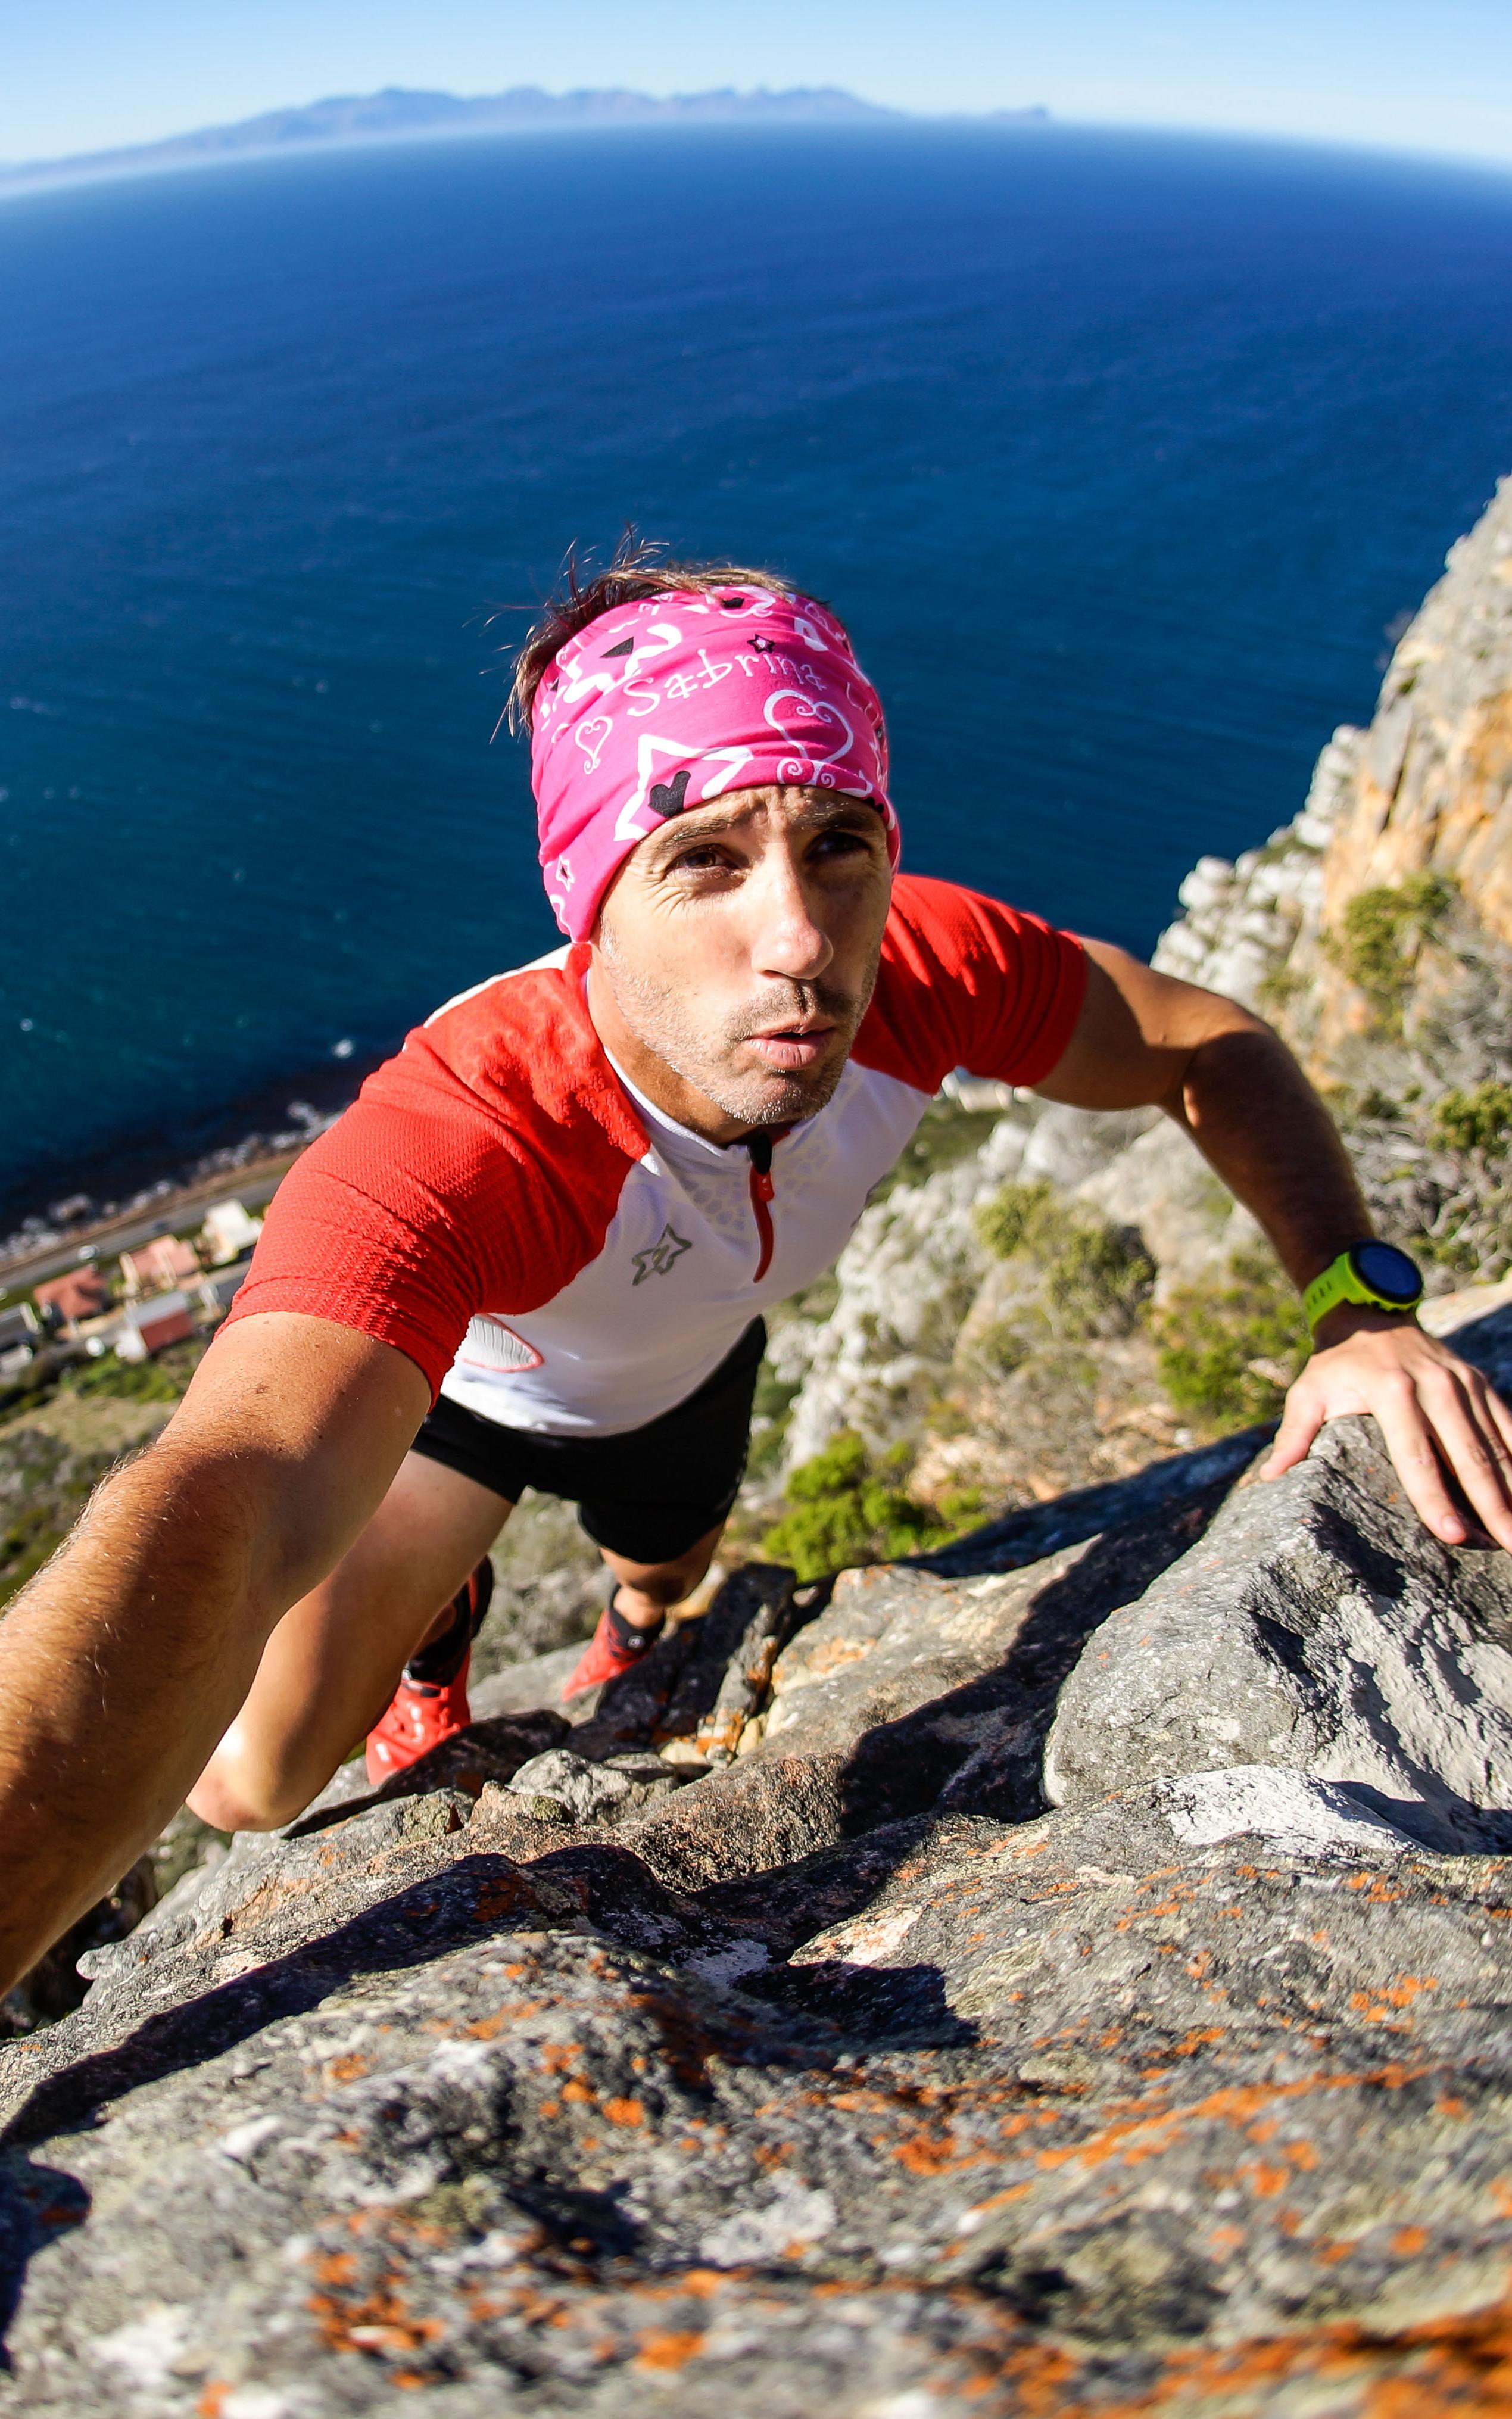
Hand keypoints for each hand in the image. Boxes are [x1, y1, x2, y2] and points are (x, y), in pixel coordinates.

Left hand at [1261, 1307, 1511, 1550]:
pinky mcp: (1480, 1382)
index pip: (1417, 1457)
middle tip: (1508, 1546)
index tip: (1454, 1535)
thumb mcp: (1308, 1391)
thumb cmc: (1336, 1362)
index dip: (1435, 1499)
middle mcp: (1436, 1386)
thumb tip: (1270, 1477)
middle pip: (1469, 1456)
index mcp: (1393, 1391)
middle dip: (1492, 1506)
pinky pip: (1508, 1424)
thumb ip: (1294, 1434)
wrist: (1371, 1313)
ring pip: (1497, 1444)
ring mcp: (1463, 1382)